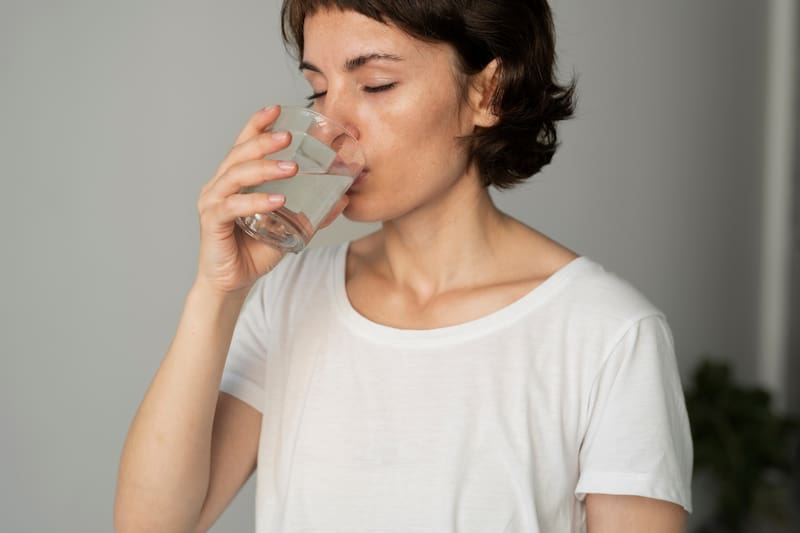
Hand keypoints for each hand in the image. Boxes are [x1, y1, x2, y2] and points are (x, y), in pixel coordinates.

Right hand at [194, 105, 297, 293]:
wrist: (234, 281)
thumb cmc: (257, 249)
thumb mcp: (289, 226)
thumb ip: (312, 212)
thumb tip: (344, 199)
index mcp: (235, 180)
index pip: (244, 144)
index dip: (257, 124)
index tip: (276, 109)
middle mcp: (220, 185)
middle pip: (239, 154)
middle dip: (263, 141)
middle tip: (288, 136)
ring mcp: (212, 202)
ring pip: (235, 175)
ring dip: (264, 168)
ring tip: (292, 167)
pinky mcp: (212, 222)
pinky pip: (232, 206)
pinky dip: (256, 201)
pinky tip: (277, 200)